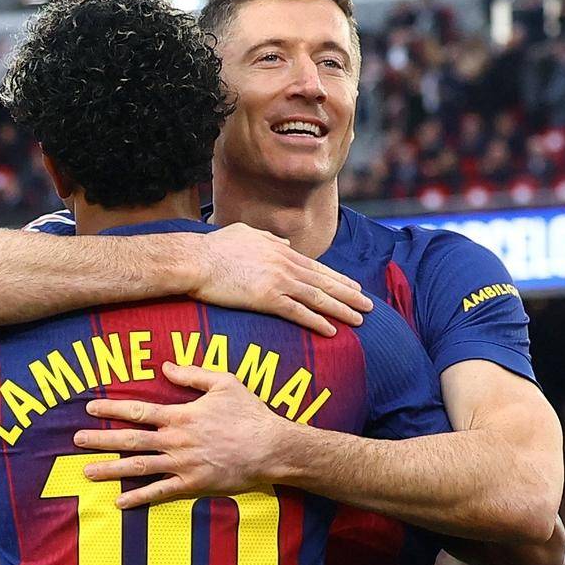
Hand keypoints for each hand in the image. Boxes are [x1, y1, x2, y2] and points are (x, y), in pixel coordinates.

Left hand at [72, 362, 295, 506]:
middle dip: (101, 440)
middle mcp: (175, 441)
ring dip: (111, 470)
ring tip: (87, 472)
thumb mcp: (224, 383)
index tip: (90, 407)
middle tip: (76, 441)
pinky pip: (160, 493)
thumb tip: (165, 367)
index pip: (138, 410)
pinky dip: (139, 498)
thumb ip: (192, 374)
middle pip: (130, 440)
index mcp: (180, 415)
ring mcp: (182, 465)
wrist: (271, 448)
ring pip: (139, 468)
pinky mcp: (193, 485)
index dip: (112, 408)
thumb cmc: (250, 413)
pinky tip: (120, 502)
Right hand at [192, 223, 371, 336]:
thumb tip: (286, 244)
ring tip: (360, 320)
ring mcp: (278, 281)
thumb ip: (269, 239)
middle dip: (350, 295)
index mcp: (281, 251)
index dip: (338, 278)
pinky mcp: (267, 298)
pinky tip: (332, 331)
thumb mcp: (246, 233)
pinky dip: (317, 322)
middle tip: (369, 306)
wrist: (195, 259)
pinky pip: (298, 313)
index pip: (317, 267)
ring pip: (318, 297)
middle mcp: (285, 264)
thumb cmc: (214, 248)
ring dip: (341, 310)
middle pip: (324, 282)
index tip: (354, 287)